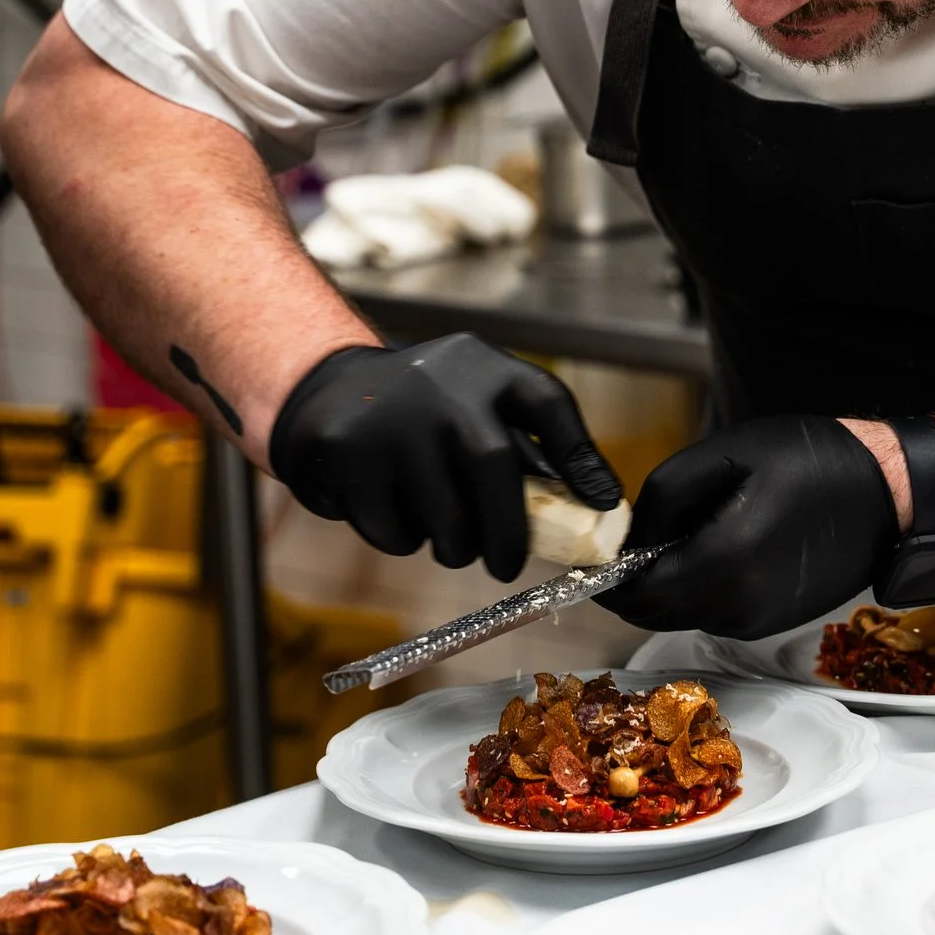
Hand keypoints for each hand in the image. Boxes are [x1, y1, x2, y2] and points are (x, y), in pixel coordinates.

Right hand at [269, 335, 621, 578]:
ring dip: (455, 546)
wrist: (330, 390)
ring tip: (450, 540)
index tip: (603, 503)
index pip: (547, 402)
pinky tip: (397, 514)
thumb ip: (529, 444)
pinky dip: (403, 540)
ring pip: (444, 513)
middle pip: (495, 466)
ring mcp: (392, 415)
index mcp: (485, 368)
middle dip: (509, 532)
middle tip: (507, 566)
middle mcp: (442, 383)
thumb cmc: (428, 411)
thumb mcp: (478, 402)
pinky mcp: (346, 450)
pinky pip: (393, 528)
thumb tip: (596, 506)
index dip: (582, 455)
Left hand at [602, 417, 894, 638]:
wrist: (891, 496)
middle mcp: (738, 607)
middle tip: (631, 541)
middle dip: (632, 583)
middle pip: (653, 613)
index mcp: (724, 564)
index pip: (636, 594)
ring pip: (681, 615)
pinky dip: (697, 588)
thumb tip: (628, 537)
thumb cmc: (818, 464)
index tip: (598, 551)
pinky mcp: (770, 622)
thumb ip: (665, 496)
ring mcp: (756, 621)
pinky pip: (713, 613)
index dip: (606, 577)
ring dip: (665, 585)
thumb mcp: (729, 455)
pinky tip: (714, 547)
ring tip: (679, 534)